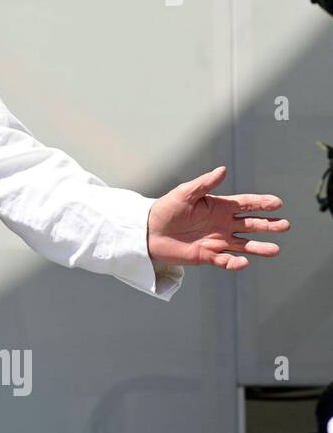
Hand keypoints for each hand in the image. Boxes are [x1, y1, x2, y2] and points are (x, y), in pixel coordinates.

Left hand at [147, 165, 289, 269]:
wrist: (148, 232)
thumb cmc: (165, 209)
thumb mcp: (184, 193)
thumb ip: (204, 184)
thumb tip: (222, 170)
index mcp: (219, 207)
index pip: (246, 205)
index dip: (262, 204)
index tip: (277, 204)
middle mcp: (222, 224)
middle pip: (251, 225)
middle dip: (268, 225)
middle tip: (285, 225)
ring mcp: (217, 241)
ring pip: (244, 245)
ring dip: (259, 247)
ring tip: (275, 249)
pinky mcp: (208, 256)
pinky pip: (225, 260)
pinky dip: (235, 262)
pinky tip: (243, 262)